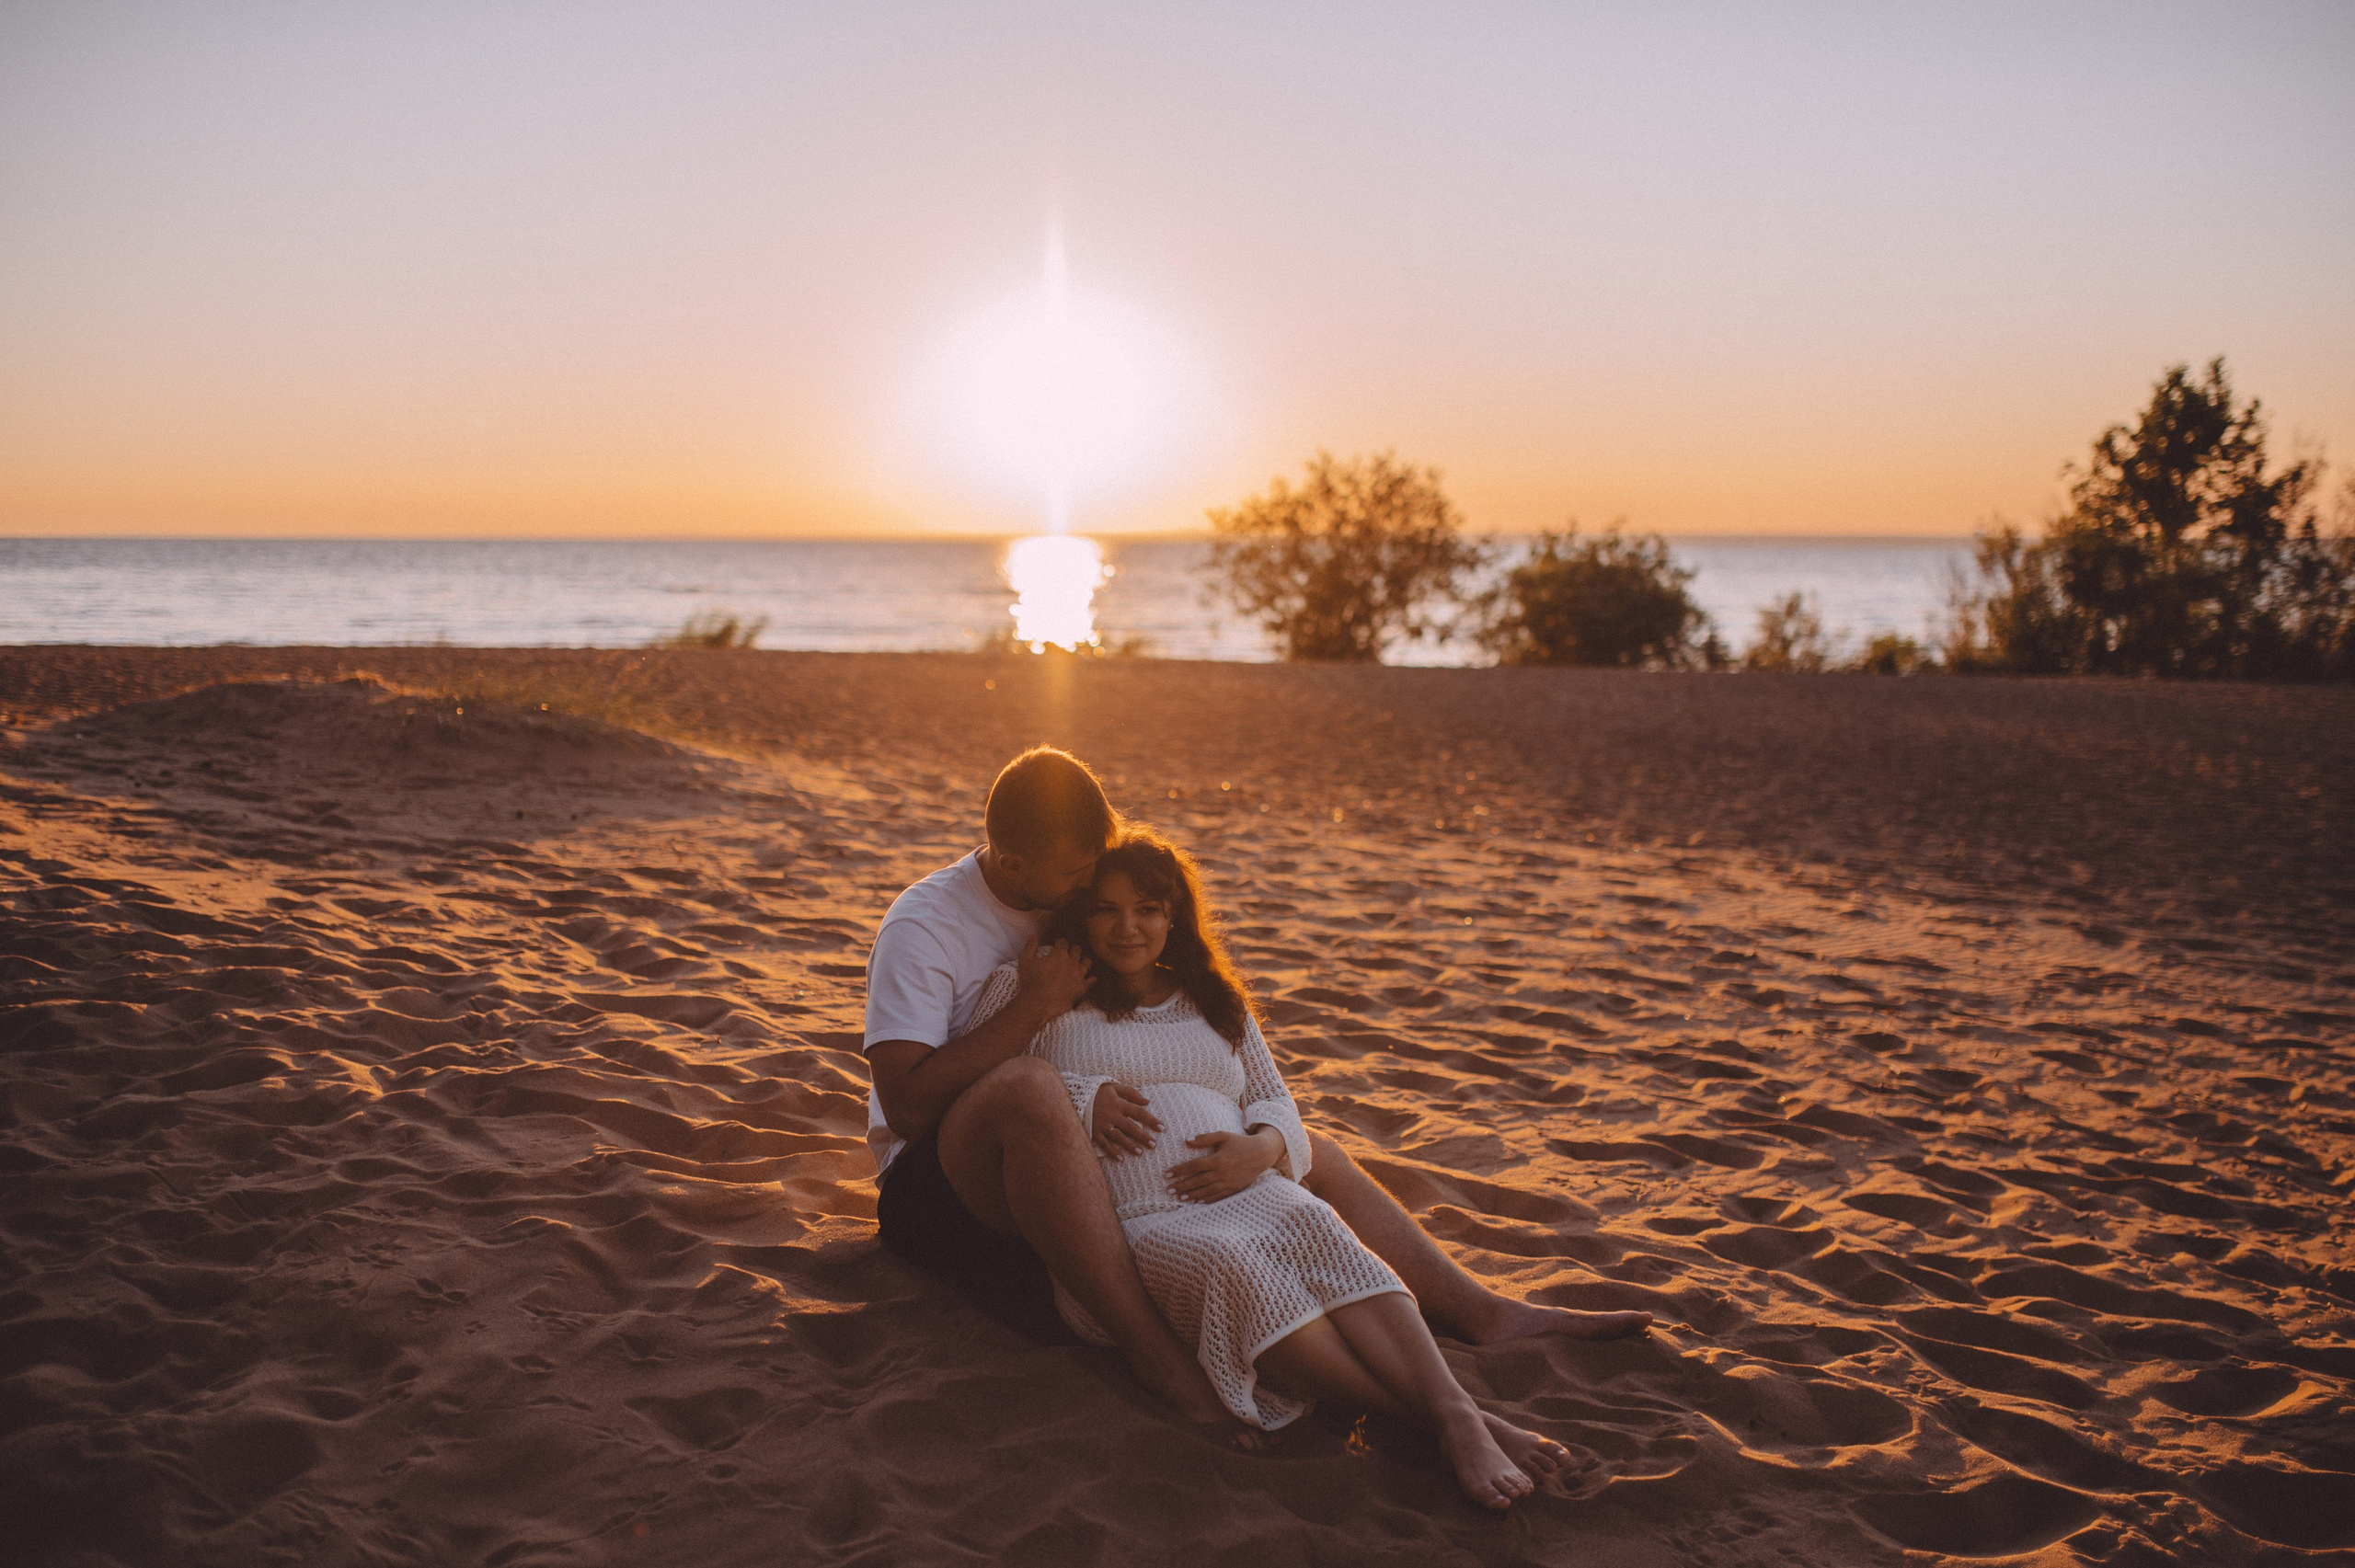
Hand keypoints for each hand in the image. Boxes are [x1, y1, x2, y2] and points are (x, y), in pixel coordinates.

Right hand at [1016, 939, 1090, 1018]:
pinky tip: (1088, 978)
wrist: (1037, 1004)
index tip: (1057, 945)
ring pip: (1087, 963)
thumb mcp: (1025, 961)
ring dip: (1083, 960)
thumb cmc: (1030, 982)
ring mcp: (1078, 975)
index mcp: (1059, 954)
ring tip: (1079, 962)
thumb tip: (1034, 936)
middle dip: (1072, 949)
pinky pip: (1092, 980)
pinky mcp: (1081, 989)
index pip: (1063, 942)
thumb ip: (1030, 946)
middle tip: (1067, 953)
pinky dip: (1091, 978)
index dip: (1059, 943)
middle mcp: (1072, 962)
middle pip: (1077, 950)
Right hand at [1091, 1082, 1161, 1158]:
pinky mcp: (1094, 1132)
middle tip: (1154, 1145)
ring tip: (1140, 1153)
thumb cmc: (1098, 1092)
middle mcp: (1112, 1115)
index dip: (1151, 1120)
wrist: (1074, 1095)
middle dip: (1143, 1137)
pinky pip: (1104, 1144)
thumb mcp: (1114, 1087)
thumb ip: (1131, 1093)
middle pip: (1131, 1127)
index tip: (1162, 1128)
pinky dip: (1112, 1152)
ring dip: (1129, 1145)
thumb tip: (1147, 1101)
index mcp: (1119, 1103)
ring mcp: (1102, 1125)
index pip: (1139, 1112)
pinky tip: (1121, 1159)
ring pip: (1118, 1137)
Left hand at [1167, 1128, 1281, 1203]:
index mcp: (1218, 1159)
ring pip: (1206, 1191)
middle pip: (1197, 1181)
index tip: (1166, 1174)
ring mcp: (1228, 1183)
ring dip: (1191, 1194)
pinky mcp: (1234, 1189)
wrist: (1262, 1153)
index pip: (1194, 1166)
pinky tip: (1197, 1201)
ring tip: (1179, 1197)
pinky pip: (1218, 1196)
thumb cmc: (1240, 1142)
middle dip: (1181, 1186)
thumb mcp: (1223, 1136)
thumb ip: (1204, 1138)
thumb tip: (1186, 1141)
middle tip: (1168, 1190)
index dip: (1179, 1170)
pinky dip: (1206, 1199)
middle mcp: (1222, 1173)